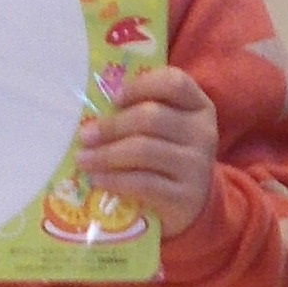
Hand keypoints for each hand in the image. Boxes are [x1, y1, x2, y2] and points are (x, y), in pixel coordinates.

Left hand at [78, 67, 220, 238]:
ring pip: (145, 150)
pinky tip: (97, 179)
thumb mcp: (167, 129)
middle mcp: (203, 132)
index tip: (113, 100)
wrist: (193, 204)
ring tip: (83, 159)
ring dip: (106, 154)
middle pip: (153, 117)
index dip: (140, 86)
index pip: (174, 83)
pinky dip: (115, 180)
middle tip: (85, 136)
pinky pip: (144, 183)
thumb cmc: (168, 157)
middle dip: (112, 126)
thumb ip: (142, 113)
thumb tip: (94, 115)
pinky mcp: (186, 196)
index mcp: (199, 106)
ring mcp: (197, 165)